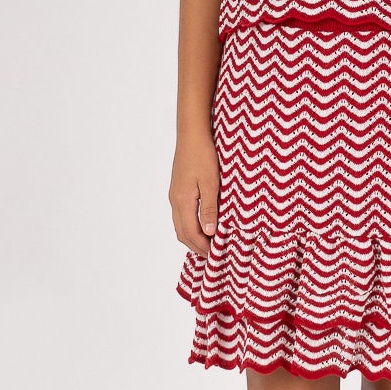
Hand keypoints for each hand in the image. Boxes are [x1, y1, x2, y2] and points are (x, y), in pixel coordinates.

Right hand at [171, 133, 220, 256]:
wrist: (191, 135)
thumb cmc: (203, 155)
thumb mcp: (211, 183)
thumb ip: (209, 208)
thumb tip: (209, 232)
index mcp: (183, 201)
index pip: (191, 233)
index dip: (202, 246)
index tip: (215, 254)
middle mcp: (175, 201)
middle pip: (182, 233)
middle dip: (196, 246)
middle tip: (212, 254)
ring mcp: (175, 195)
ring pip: (180, 225)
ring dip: (192, 237)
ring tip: (208, 243)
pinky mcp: (178, 190)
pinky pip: (181, 215)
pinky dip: (190, 226)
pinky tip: (201, 225)